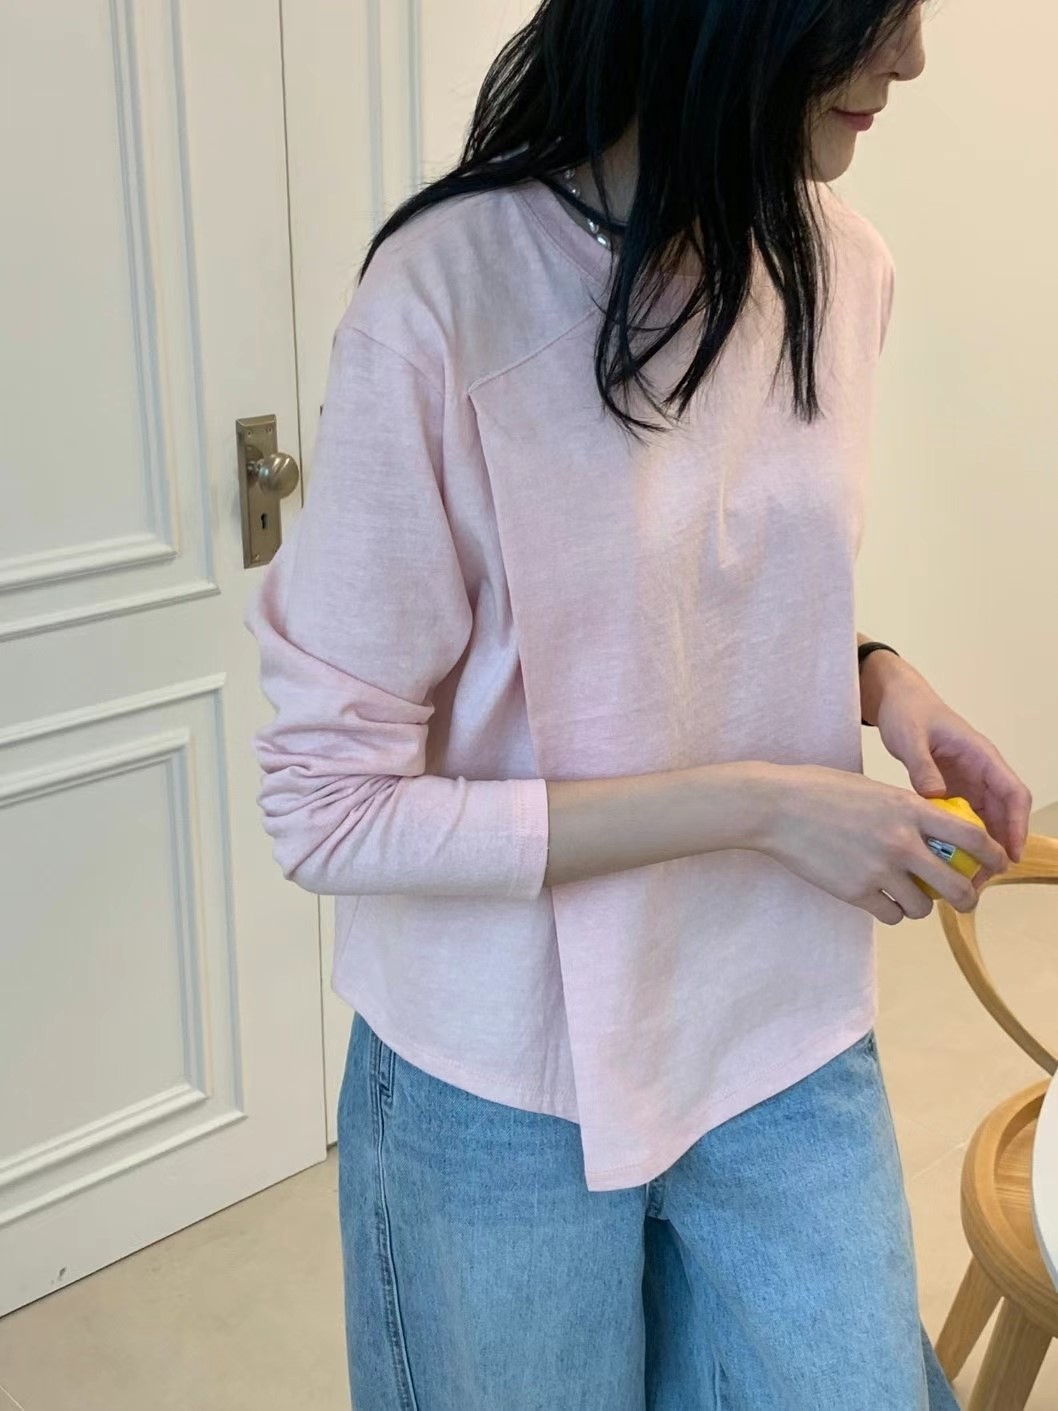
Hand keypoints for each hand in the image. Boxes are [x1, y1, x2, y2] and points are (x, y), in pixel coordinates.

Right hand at [760, 764, 1009, 925]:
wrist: (777, 807)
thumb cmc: (820, 791)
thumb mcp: (874, 789)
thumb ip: (906, 810)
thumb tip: (933, 830)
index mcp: (909, 809)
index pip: (972, 836)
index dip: (993, 854)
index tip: (997, 862)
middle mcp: (901, 841)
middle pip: (957, 885)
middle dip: (967, 897)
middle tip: (963, 898)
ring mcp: (879, 869)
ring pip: (923, 907)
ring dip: (921, 906)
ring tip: (908, 896)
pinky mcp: (856, 891)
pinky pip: (891, 915)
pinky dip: (891, 911)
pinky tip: (880, 898)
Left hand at [870, 657, 1032, 867]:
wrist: (896, 700)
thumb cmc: (908, 712)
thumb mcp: (911, 737)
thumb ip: (922, 766)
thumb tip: (935, 796)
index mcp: (982, 755)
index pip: (1013, 793)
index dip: (1017, 825)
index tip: (1011, 853)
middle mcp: (981, 771)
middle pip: (1002, 815)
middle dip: (998, 848)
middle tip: (983, 879)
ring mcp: (968, 782)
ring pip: (985, 821)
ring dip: (980, 849)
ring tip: (966, 879)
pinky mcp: (952, 790)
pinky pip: (963, 819)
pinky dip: (959, 840)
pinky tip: (946, 862)